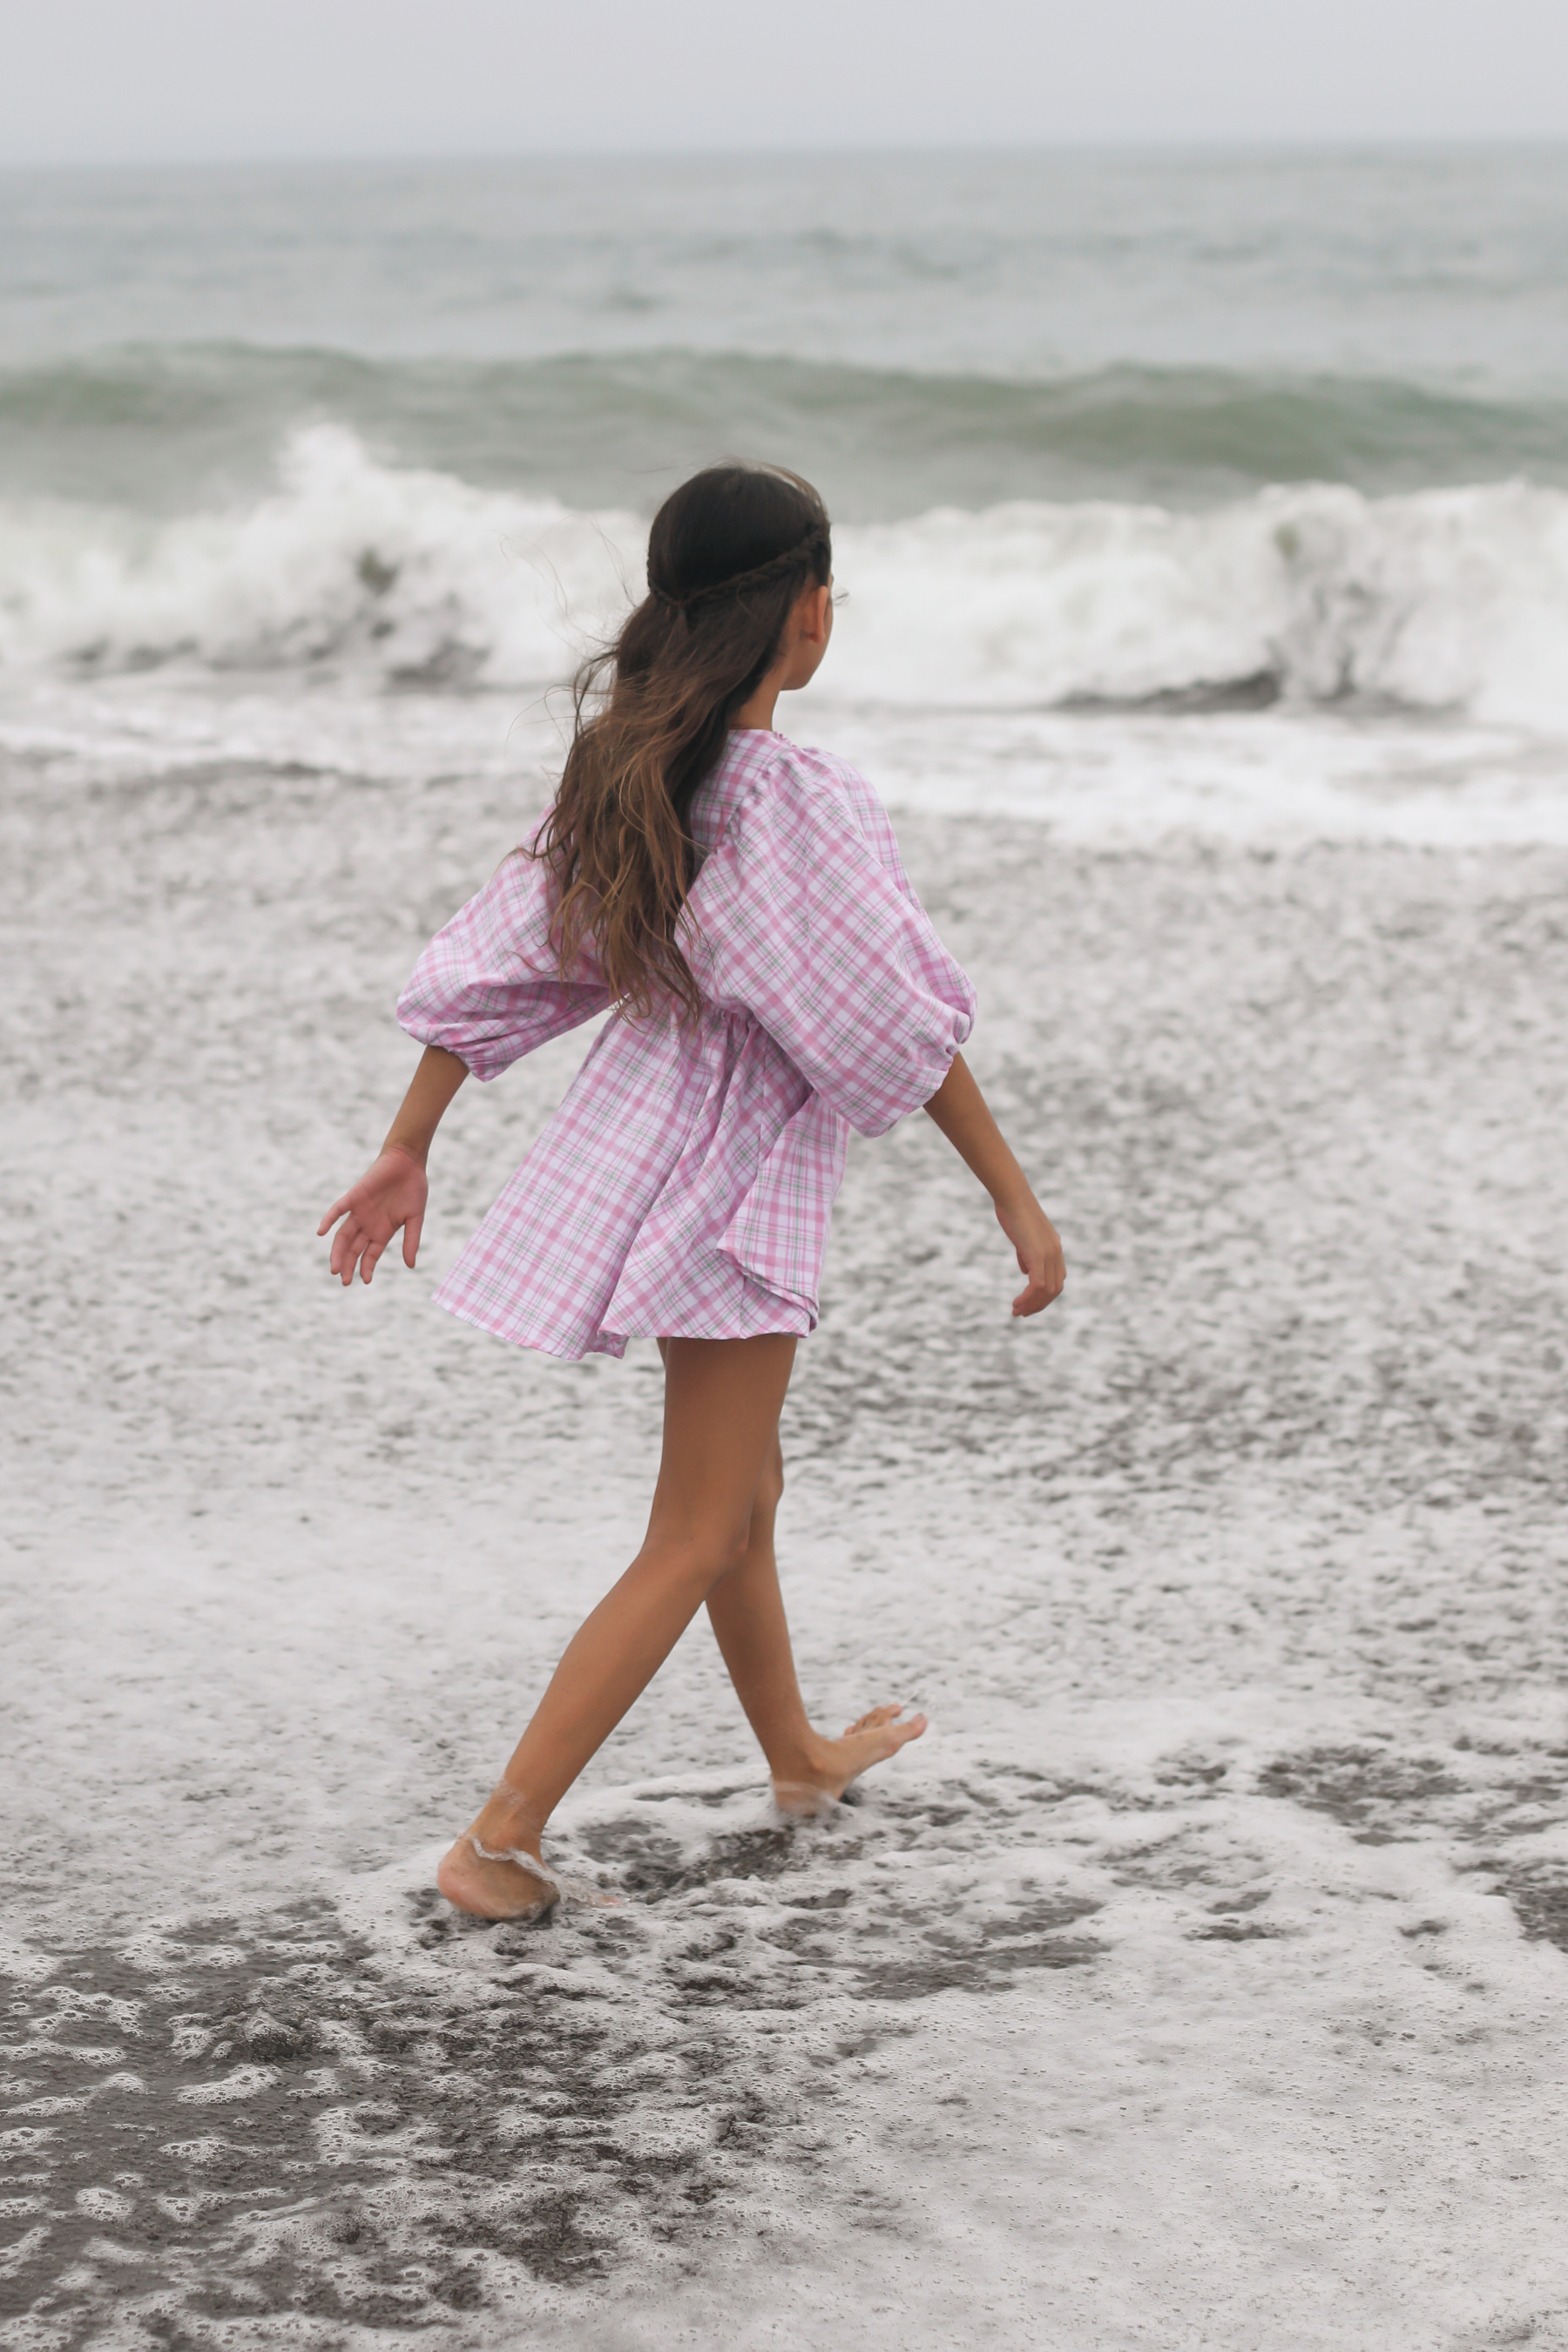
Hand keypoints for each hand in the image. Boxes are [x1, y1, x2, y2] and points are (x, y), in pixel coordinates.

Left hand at [317, 1146, 428, 1285]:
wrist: (407, 1162)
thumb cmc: (413, 1189)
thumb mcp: (415, 1218)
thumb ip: (411, 1241)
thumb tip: (410, 1265)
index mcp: (382, 1231)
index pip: (370, 1255)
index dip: (366, 1268)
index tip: (365, 1281)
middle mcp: (368, 1224)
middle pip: (353, 1249)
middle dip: (348, 1265)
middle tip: (344, 1281)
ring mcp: (359, 1212)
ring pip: (343, 1236)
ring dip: (338, 1252)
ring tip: (335, 1268)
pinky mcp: (354, 1197)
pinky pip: (337, 1210)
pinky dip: (329, 1220)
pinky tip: (322, 1233)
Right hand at [995, 1192, 1065, 1317]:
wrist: (1012, 1197)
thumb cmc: (1013, 1212)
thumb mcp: (1022, 1236)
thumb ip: (1026, 1254)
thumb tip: (1026, 1271)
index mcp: (1054, 1248)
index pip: (1057, 1279)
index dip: (1045, 1295)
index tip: (1029, 1303)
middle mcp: (1056, 1252)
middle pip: (1055, 1289)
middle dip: (1039, 1304)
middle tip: (1022, 1313)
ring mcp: (1050, 1254)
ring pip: (1047, 1290)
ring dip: (1032, 1305)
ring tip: (1016, 1311)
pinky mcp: (1039, 1255)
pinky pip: (1038, 1285)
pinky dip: (1028, 1298)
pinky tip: (1016, 1303)